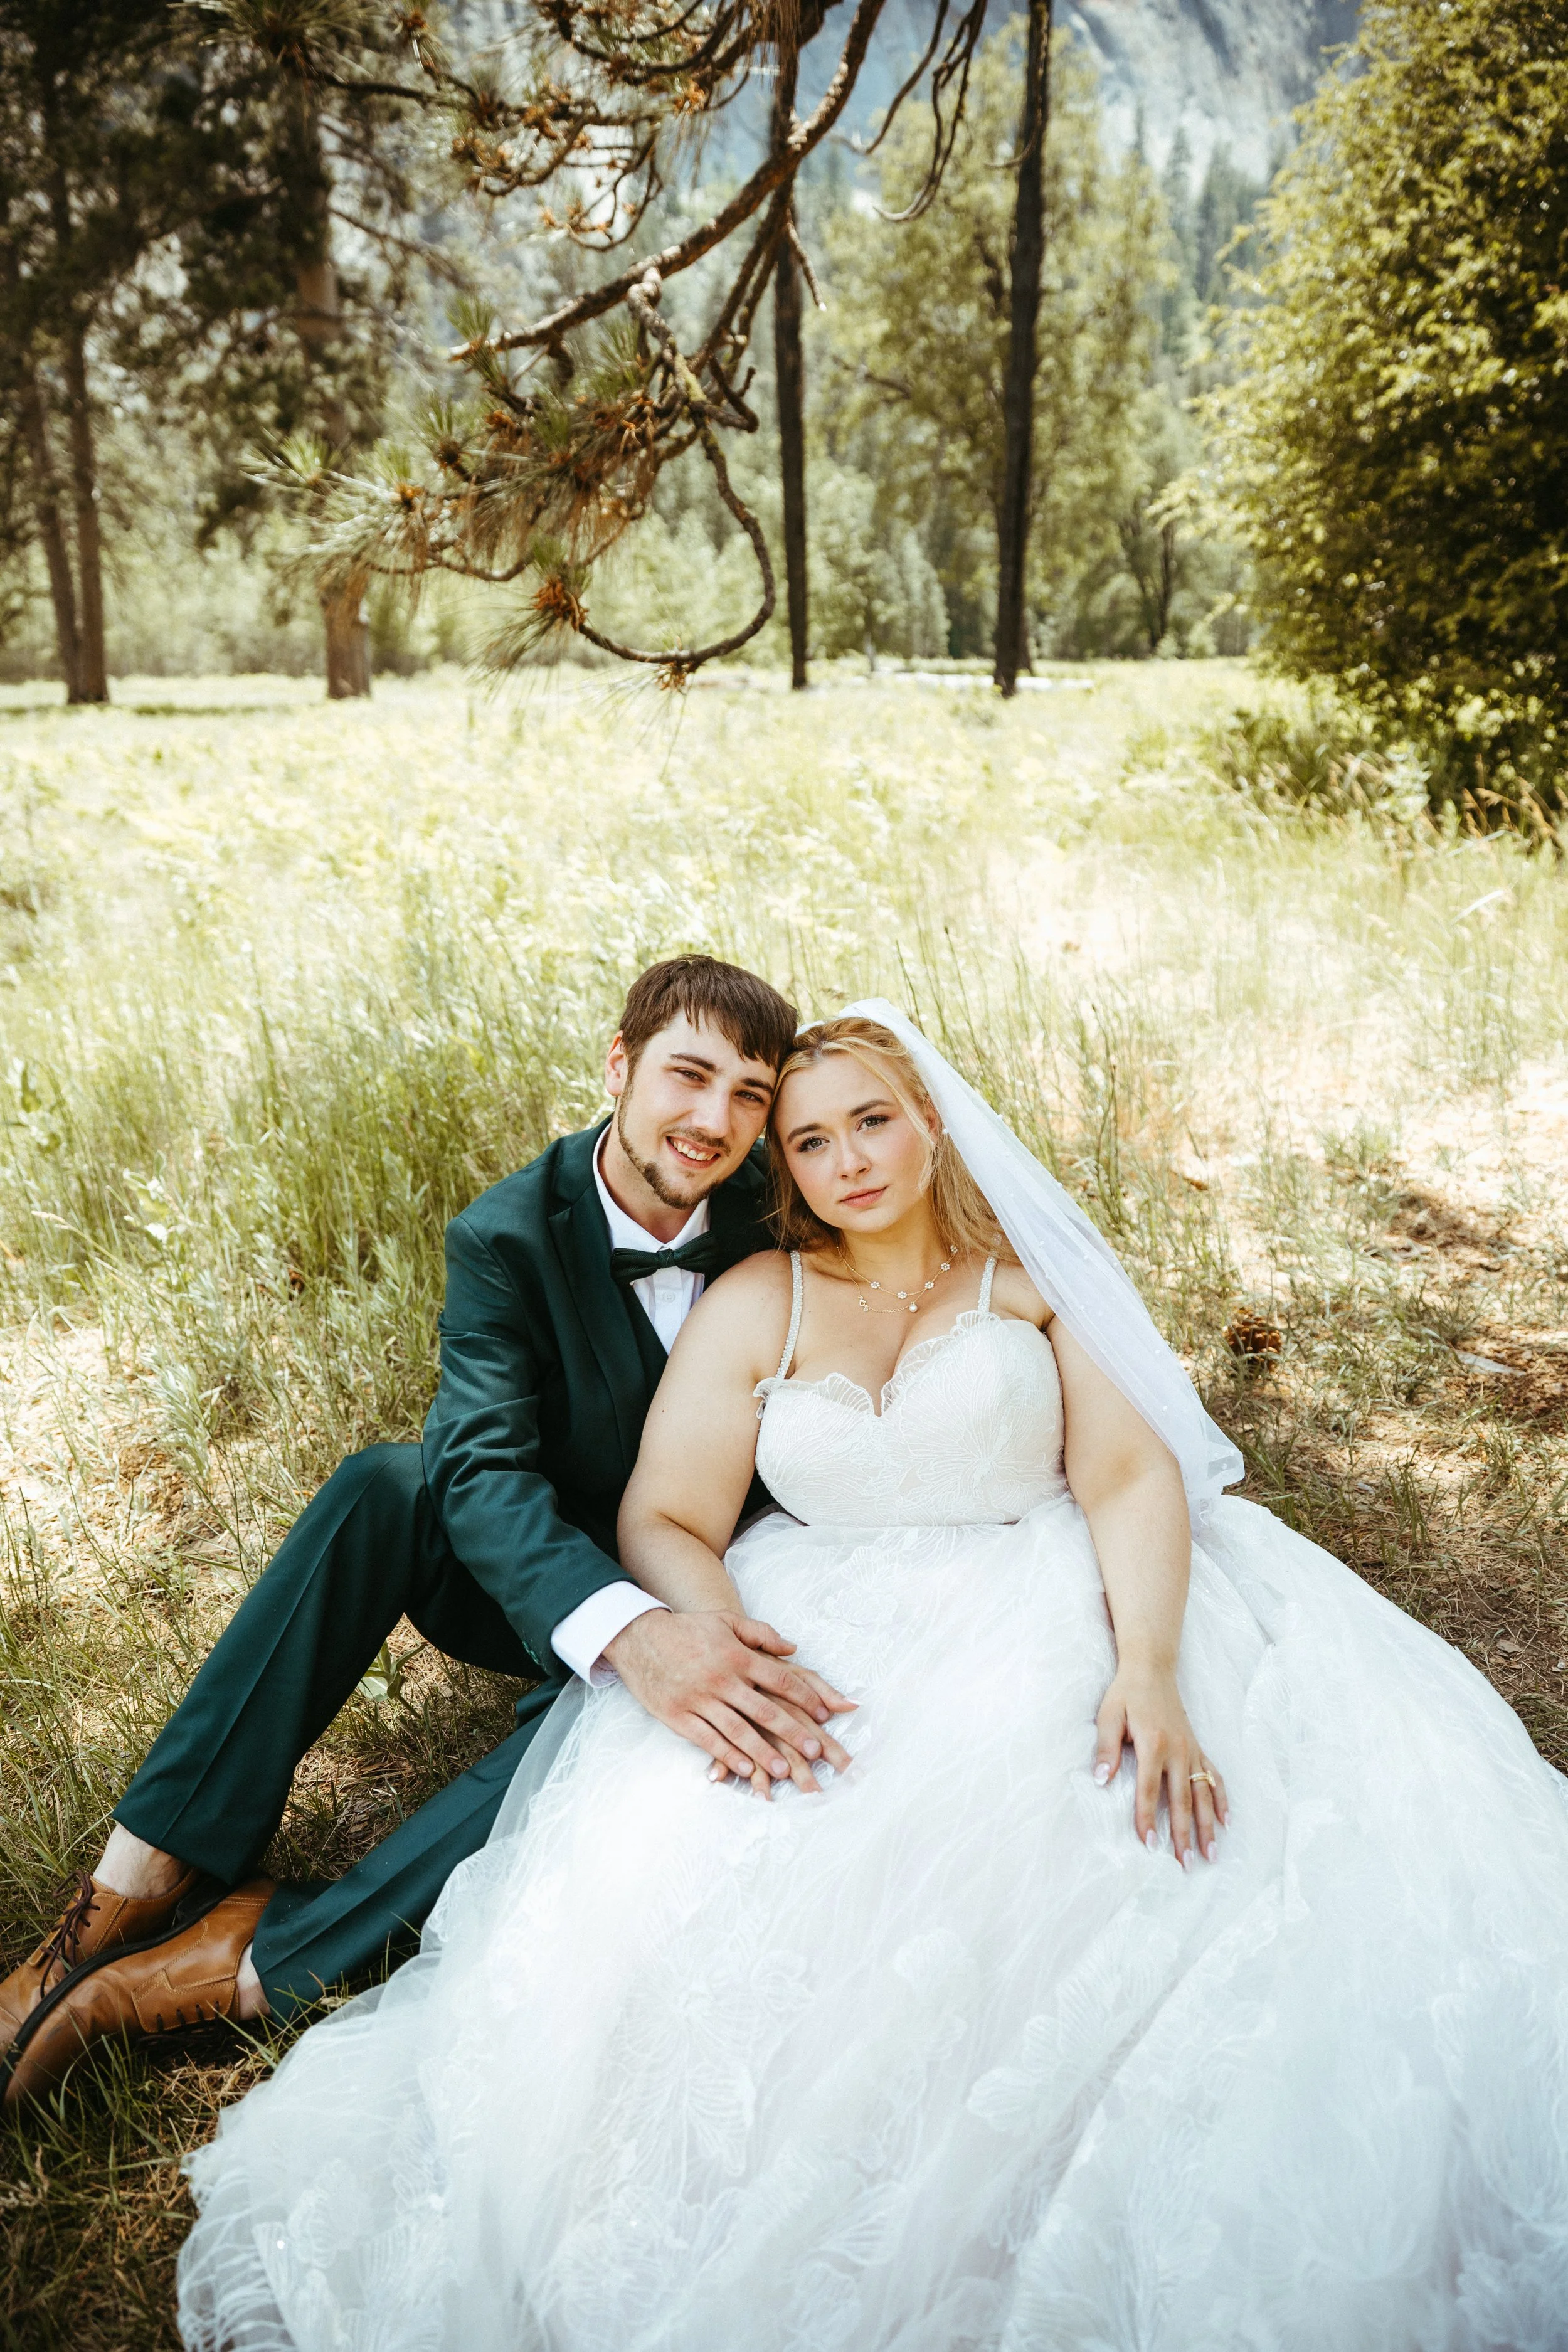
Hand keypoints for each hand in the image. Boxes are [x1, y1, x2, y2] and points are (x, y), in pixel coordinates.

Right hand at [605, 1608, 855, 1798]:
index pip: (779, 1679)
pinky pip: (707, 1739)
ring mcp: (699, 1699)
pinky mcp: (678, 1715)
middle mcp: (721, 1678)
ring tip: (785, 1770)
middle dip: (793, 1732)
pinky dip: (727, 1755)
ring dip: (764, 1751)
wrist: (638, 1637)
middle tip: (815, 1751)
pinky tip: (746, 1769)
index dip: (804, 1697)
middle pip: (764, 1710)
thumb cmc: (688, 1630)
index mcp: (737, 1656)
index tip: (824, 1714)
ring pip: (738, 1730)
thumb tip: (793, 1649)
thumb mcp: (726, 1621)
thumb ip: (761, 1633)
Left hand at [1093, 1662, 1228, 1864]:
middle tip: (1186, 1864)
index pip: (1149, 1790)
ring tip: (1210, 1854)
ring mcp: (1191, 1750)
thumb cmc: (1126, 1693)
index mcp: (1153, 1744)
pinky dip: (1221, 1798)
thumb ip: (1106, 1749)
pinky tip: (1226, 1821)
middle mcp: (1177, 1750)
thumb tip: (1101, 1780)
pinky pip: (1214, 1776)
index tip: (1149, 1845)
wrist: (1152, 1669)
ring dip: (1207, 1825)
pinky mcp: (1197, 1748)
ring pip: (1202, 1793)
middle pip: (1181, 1799)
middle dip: (1184, 1834)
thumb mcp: (1108, 1716)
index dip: (1147, 1818)